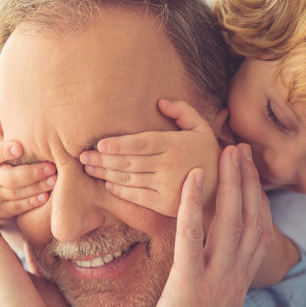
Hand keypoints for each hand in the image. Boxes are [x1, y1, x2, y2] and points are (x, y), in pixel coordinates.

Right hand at [0, 94, 56, 223]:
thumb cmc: (3, 154)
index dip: (6, 150)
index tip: (20, 147)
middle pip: (8, 177)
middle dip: (31, 172)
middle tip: (52, 166)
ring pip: (15, 192)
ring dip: (36, 186)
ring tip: (55, 179)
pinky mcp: (2, 209)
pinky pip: (17, 207)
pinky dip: (32, 201)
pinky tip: (47, 197)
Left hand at [80, 99, 218, 216]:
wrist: (223, 189)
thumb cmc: (208, 154)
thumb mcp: (201, 128)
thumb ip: (182, 112)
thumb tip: (159, 102)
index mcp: (175, 145)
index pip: (142, 143)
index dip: (119, 144)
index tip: (100, 144)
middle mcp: (169, 165)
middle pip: (130, 162)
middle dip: (103, 159)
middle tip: (82, 156)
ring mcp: (167, 186)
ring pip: (129, 179)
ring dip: (106, 173)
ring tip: (88, 168)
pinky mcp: (165, 204)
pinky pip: (137, 197)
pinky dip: (120, 191)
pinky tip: (108, 184)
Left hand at [140, 144, 273, 306]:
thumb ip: (218, 282)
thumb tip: (216, 265)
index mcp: (239, 283)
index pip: (258, 233)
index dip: (258, 199)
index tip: (251, 173)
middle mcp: (234, 279)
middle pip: (250, 220)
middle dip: (248, 182)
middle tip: (242, 149)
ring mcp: (214, 281)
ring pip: (230, 223)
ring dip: (230, 183)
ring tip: (226, 152)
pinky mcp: (189, 285)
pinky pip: (193, 238)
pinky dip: (193, 204)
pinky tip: (192, 178)